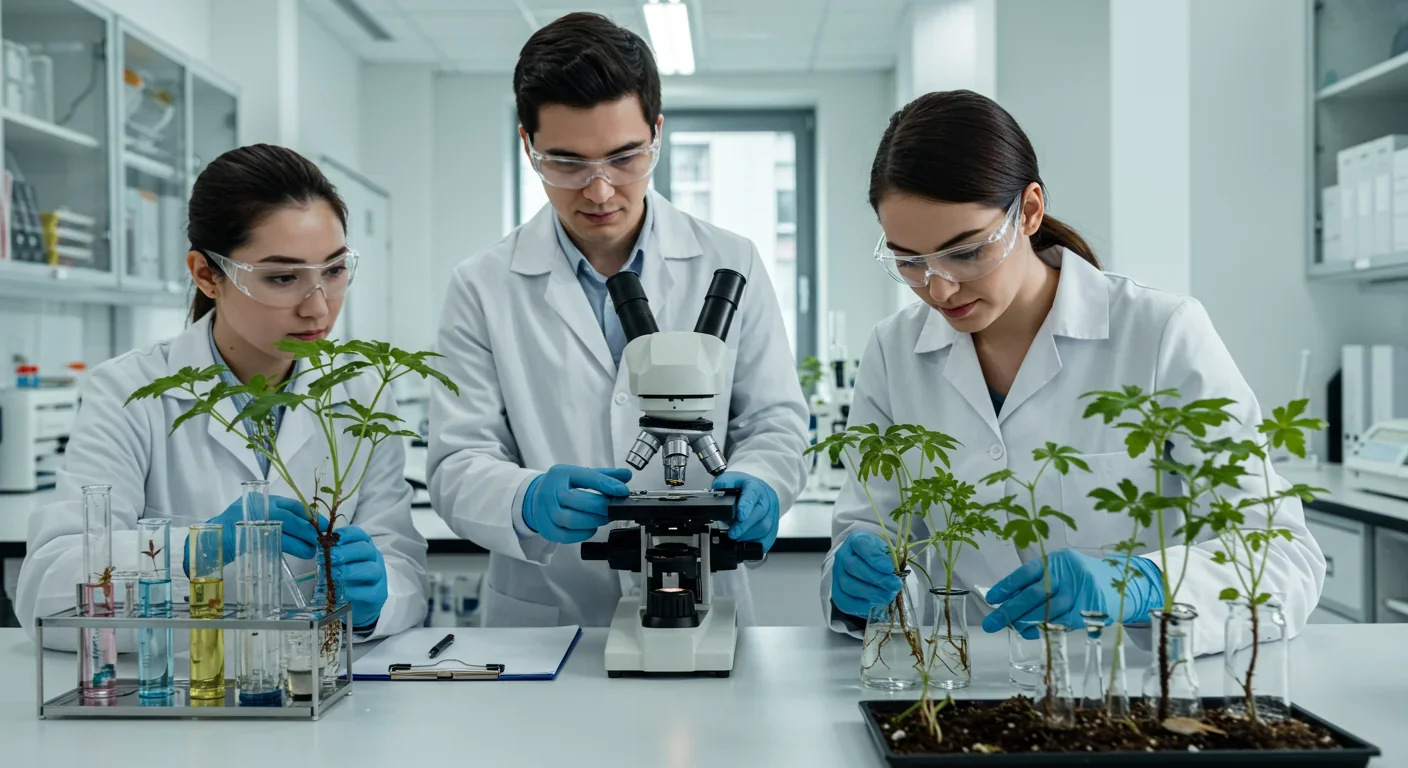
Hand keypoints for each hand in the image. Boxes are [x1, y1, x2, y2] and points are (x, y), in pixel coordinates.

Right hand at [186, 493, 327, 573]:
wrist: (213, 537)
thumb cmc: (239, 525)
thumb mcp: (259, 513)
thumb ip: (278, 515)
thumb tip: (307, 524)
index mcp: (265, 499)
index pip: (295, 505)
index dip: (312, 515)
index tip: (324, 524)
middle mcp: (261, 508)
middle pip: (292, 518)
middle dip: (309, 530)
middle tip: (320, 539)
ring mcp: (253, 522)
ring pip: (284, 531)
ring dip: (301, 542)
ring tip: (311, 550)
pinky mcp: (248, 537)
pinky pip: (273, 543)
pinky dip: (288, 549)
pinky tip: (298, 552)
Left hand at [329, 525, 386, 629]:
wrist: (363, 602)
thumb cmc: (351, 579)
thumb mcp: (343, 564)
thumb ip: (334, 556)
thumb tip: (319, 548)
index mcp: (366, 548)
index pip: (361, 535)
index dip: (348, 534)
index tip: (333, 538)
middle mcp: (375, 559)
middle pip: (367, 550)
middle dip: (347, 552)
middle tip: (330, 558)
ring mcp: (379, 577)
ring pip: (372, 569)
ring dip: (351, 570)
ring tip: (334, 574)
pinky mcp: (378, 594)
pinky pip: (368, 591)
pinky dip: (353, 591)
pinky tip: (340, 592)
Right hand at [522, 465, 632, 543]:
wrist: (534, 498)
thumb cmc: (561, 486)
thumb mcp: (580, 475)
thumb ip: (604, 475)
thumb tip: (626, 475)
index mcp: (563, 474)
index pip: (587, 477)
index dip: (607, 484)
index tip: (623, 491)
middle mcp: (552, 491)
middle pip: (578, 500)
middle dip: (601, 506)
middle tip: (613, 508)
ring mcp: (546, 511)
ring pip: (572, 520)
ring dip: (593, 521)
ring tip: (604, 518)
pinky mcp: (546, 528)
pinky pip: (566, 536)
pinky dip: (583, 534)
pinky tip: (591, 528)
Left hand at [712, 472, 779, 551]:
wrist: (756, 491)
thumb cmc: (743, 487)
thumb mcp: (729, 480)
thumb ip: (722, 484)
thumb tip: (716, 493)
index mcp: (755, 486)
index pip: (753, 494)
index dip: (746, 505)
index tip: (740, 516)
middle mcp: (767, 498)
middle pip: (760, 513)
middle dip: (744, 526)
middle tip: (732, 533)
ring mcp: (773, 512)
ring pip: (765, 527)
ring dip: (748, 535)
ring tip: (736, 536)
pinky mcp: (775, 525)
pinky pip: (769, 538)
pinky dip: (756, 543)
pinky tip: (746, 542)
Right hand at [830, 531, 902, 618]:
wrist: (867, 565)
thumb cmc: (880, 557)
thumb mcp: (888, 551)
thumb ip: (892, 558)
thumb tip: (897, 570)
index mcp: (856, 540)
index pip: (861, 545)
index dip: (875, 557)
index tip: (890, 568)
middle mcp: (843, 555)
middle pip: (853, 566)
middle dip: (877, 578)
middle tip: (895, 585)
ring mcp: (837, 574)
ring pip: (848, 585)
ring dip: (871, 593)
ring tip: (888, 596)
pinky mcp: (837, 591)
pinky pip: (844, 601)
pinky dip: (861, 605)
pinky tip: (876, 604)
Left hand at [980, 548, 1163, 638]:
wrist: (1125, 583)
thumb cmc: (1083, 578)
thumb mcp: (1062, 571)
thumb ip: (1038, 581)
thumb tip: (1005, 599)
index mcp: (1058, 561)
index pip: (1028, 572)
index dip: (1008, 585)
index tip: (992, 599)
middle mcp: (1069, 575)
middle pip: (1035, 594)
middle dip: (1010, 610)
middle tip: (991, 623)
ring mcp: (1082, 593)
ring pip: (1048, 611)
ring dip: (1026, 622)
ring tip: (1011, 628)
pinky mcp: (1092, 611)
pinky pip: (1063, 623)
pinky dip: (1044, 629)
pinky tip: (1031, 632)